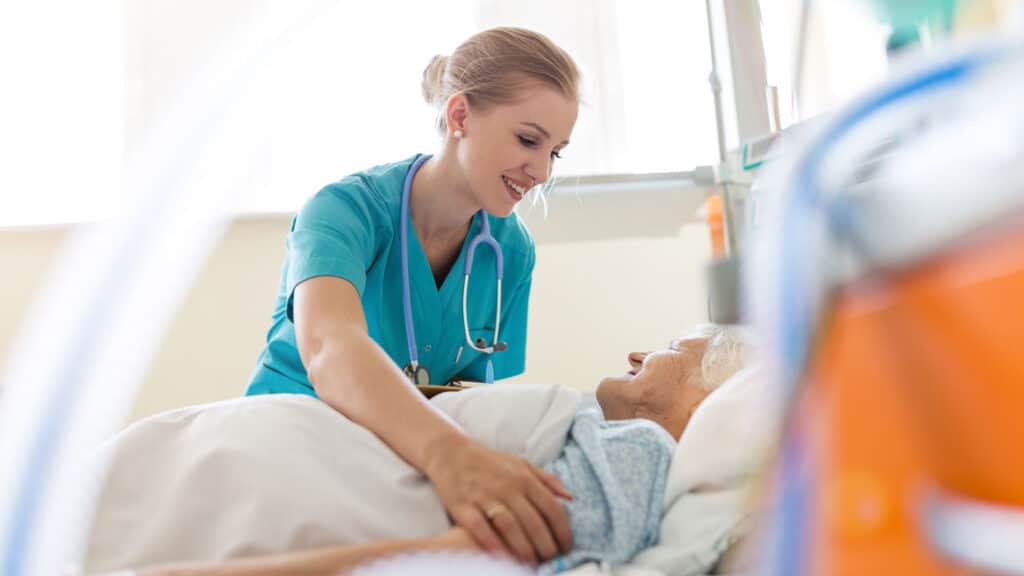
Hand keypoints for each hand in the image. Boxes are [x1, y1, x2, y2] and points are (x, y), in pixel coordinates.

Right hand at [424, 437, 573, 564]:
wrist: (449, 452)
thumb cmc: (489, 461)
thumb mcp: (521, 463)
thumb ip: (547, 480)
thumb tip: (570, 497)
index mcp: (524, 478)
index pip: (552, 507)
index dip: (563, 530)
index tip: (567, 546)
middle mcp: (507, 487)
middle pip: (534, 521)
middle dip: (546, 545)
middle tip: (551, 559)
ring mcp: (484, 496)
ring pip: (510, 526)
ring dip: (524, 548)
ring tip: (532, 564)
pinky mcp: (463, 506)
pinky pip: (480, 528)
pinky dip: (492, 543)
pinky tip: (502, 557)